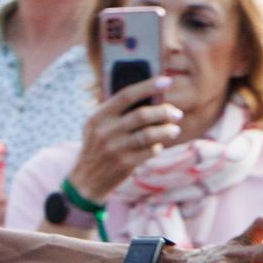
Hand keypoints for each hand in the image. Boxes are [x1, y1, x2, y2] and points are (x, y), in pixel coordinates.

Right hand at [71, 75, 182, 201]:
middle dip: (164, 112)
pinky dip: (158, 147)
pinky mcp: (125, 164)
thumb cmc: (97, 148)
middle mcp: (105, 131)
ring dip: (167, 130)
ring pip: (150, 134)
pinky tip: (157, 146)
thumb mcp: (96, 127)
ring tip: (174, 130)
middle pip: (142, 115)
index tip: (166, 81)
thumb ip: (116, 112)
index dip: (147, 86)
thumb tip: (150, 97)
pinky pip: (150, 150)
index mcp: (98, 117)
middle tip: (176, 113)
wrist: (86, 181)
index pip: (126, 96)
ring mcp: (115, 148)